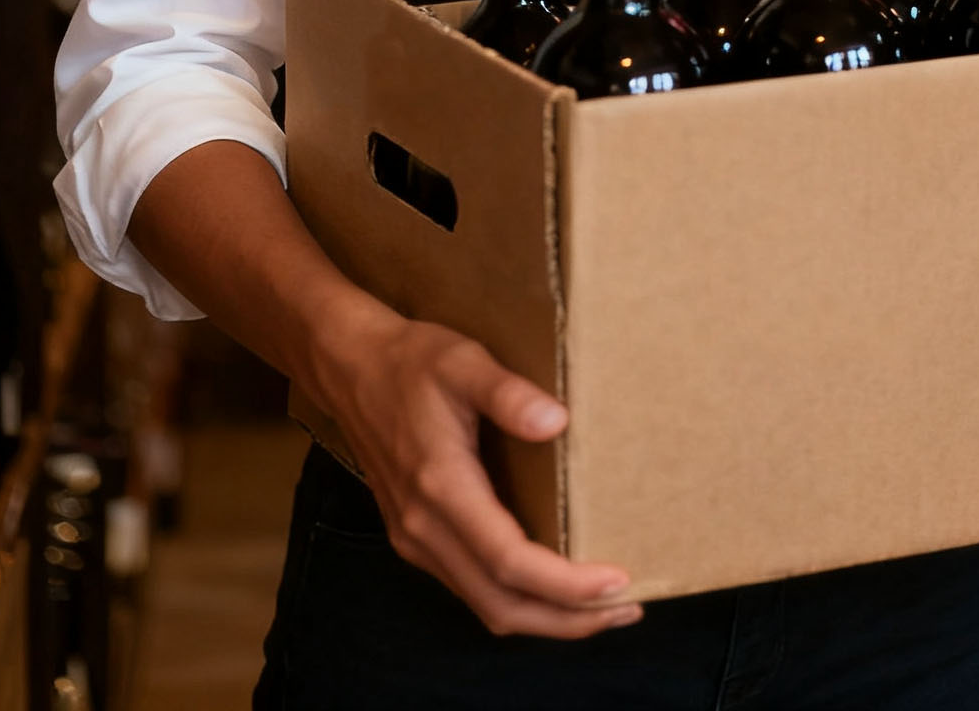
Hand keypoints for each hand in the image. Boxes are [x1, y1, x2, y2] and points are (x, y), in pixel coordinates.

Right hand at [315, 298, 642, 637]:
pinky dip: (518, 599)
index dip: (565, 583)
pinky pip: (472, 588)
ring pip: (486, 604)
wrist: (351, 368)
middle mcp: (425, 527)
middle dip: (568, 618)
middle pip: (502, 604)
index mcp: (441, 486)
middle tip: (627, 610)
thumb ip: (508, 392)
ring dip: (546, 617)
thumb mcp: (464, 361)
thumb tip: (557, 422)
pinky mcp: (417, 537)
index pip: (509, 561)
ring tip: (602, 607)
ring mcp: (417, 538)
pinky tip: (552, 585)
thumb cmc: (413, 361)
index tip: (617, 582)